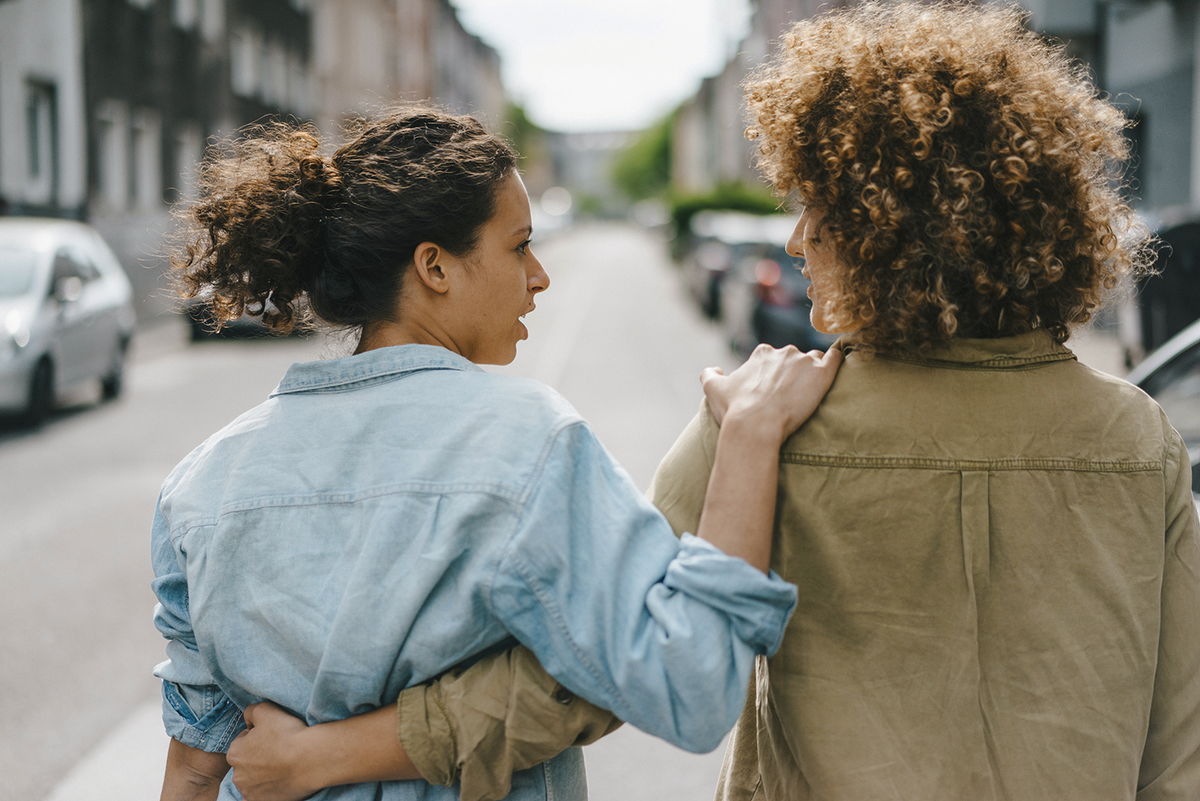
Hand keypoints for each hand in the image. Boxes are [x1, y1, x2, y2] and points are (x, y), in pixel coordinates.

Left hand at [228, 702, 317, 800]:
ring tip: (283, 766)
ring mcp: (249, 792)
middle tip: (278, 751)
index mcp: (234, 752)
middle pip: (247, 763)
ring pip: (253, 780)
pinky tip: (279, 782)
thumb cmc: (288, 733)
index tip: (273, 737)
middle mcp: (236, 775)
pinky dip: (266, 790)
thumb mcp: (266, 709)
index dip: (259, 737)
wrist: (310, 759)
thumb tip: (247, 719)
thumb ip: (250, 711)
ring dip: (262, 774)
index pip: (243, 742)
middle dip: (257, 757)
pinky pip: (259, 796)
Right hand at [701, 344, 841, 439]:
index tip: (774, 390)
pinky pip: (836, 359)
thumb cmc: (734, 410)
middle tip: (792, 396)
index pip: (774, 357)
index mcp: (762, 353)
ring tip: (812, 391)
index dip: (775, 374)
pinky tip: (837, 368)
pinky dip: (837, 361)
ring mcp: (804, 361)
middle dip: (795, 373)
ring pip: (815, 360)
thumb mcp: (713, 389)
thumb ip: (709, 374)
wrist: (754, 425)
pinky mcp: (822, 374)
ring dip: (814, 371)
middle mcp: (784, 352)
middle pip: (795, 358)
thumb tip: (714, 369)